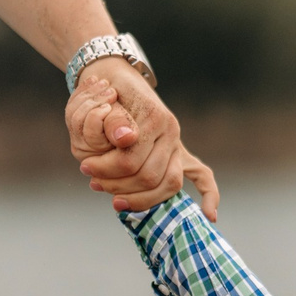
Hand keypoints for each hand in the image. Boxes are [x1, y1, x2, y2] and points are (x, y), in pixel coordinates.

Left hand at [70, 75, 217, 219]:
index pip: (131, 159)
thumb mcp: (101, 98)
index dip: (106, 169)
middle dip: (117, 185)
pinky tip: (210, 216)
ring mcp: (179, 145)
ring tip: (114, 200)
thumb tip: (125, 138)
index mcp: (155, 118)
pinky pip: (203, 176)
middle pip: (148, 176)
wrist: (118, 79)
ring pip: (168, 184)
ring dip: (140, 198)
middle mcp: (171, 132)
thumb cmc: (106, 91)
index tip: (85, 168)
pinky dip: (209, 196)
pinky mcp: (182, 155)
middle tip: (94, 183)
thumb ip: (111, 119)